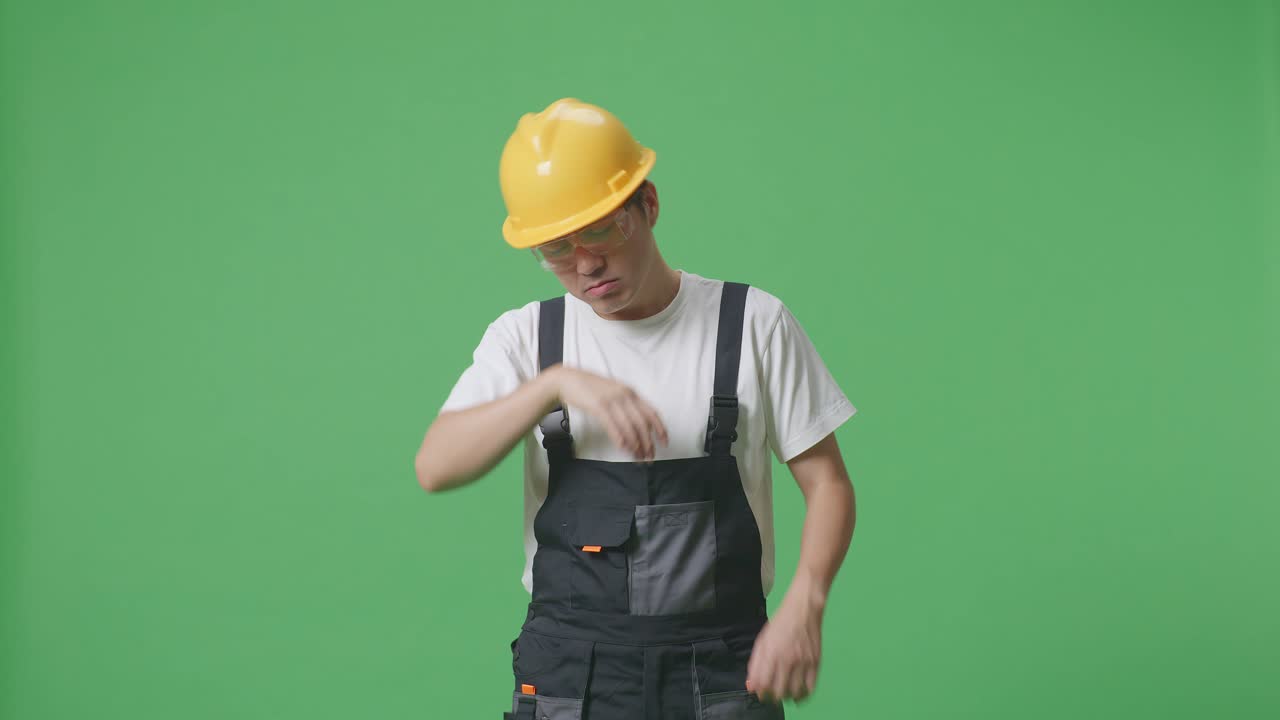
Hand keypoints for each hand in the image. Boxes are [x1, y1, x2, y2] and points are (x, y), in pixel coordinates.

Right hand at [551, 365, 668, 459]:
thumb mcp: (613, 391)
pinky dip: (620, 439)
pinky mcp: (598, 407)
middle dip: (648, 442)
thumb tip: (637, 423)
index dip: (660, 428)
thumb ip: (625, 404)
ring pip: (630, 427)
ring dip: (636, 445)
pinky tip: (624, 449)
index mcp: (630, 392)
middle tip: (650, 457)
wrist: (566, 379)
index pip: (651, 412)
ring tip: (638, 458)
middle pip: (642, 423)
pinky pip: (613, 426)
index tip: (664, 442)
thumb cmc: (589, 388)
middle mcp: (624, 395)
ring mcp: (612, 400)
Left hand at [744, 592, 823, 704]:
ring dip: (787, 697)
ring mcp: (803, 662)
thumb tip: (751, 687)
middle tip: (772, 694)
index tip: (761, 693)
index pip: (764, 683)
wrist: (803, 610)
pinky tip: (798, 693)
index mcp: (771, 653)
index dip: (761, 692)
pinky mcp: (816, 663)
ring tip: (784, 693)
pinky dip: (803, 695)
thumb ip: (755, 665)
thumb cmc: (780, 624)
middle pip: (779, 691)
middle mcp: (787, 659)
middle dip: (773, 697)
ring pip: (794, 692)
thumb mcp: (762, 641)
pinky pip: (810, 688)